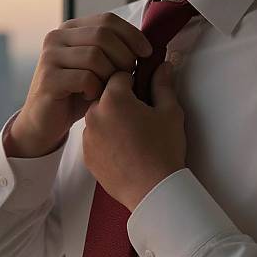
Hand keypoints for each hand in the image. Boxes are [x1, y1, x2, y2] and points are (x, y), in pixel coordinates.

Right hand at [5, 12, 152, 157]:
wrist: (44, 123)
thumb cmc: (75, 96)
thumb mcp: (97, 68)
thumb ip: (113, 52)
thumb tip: (146, 45)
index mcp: (70, 30)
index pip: (107, 20)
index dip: (132, 34)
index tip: (147, 53)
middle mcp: (56, 38)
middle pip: (103, 35)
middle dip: (123, 56)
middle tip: (127, 76)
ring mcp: (50, 57)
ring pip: (95, 56)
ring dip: (110, 75)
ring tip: (107, 89)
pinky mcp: (48, 79)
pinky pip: (85, 77)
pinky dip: (95, 89)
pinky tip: (92, 97)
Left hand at [82, 61, 185, 211]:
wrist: (151, 189)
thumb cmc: (163, 150)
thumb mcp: (169, 112)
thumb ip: (162, 85)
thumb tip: (162, 66)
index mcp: (113, 99)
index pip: (118, 75)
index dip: (133, 80)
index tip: (143, 91)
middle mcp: (94, 114)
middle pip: (105, 96)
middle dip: (121, 100)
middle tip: (140, 116)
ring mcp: (88, 136)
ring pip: (99, 117)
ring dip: (111, 120)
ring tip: (132, 136)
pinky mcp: (86, 155)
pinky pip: (95, 138)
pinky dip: (105, 139)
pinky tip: (123, 150)